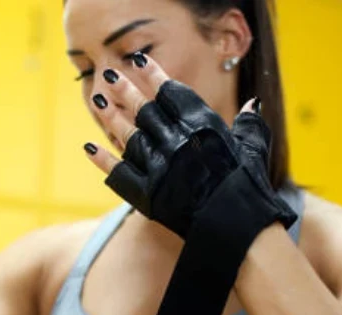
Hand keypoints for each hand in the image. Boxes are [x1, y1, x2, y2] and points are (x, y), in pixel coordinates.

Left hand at [84, 52, 294, 245]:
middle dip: (126, 91)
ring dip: (110, 117)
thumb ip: (249, 124)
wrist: (234, 226)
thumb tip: (252, 104)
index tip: (138, 62)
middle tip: (112, 77)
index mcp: (202, 126)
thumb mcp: (253, 149)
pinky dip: (102, 158)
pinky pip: (118, 171)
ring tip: (97, 100)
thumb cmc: (248, 187)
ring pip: (128, 134)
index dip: (153, 76)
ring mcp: (159, 167)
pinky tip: (88, 146)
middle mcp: (177, 141)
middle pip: (144, 110)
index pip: (171, 93)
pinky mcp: (146, 193)